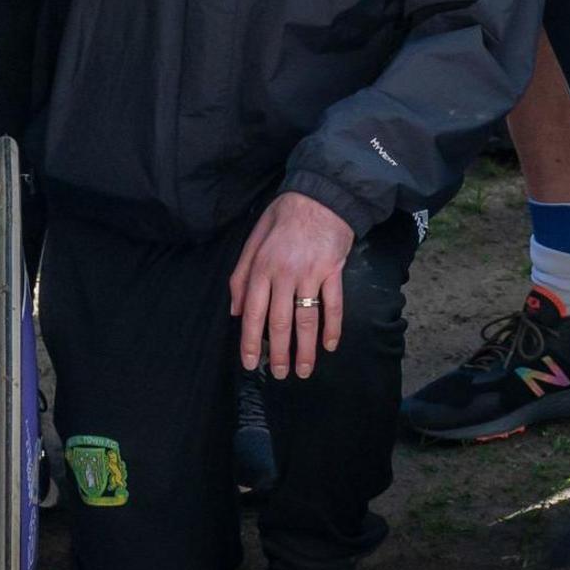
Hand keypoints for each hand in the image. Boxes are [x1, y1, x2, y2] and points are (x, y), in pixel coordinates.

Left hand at [228, 189, 353, 377]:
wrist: (321, 195)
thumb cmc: (284, 217)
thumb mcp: (253, 240)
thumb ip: (241, 275)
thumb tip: (236, 311)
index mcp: (261, 267)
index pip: (253, 312)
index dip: (251, 342)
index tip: (250, 364)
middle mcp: (284, 274)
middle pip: (279, 322)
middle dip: (278, 353)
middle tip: (279, 374)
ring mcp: (310, 273)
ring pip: (306, 320)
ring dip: (305, 349)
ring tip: (304, 370)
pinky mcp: (333, 271)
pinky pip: (333, 305)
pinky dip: (333, 328)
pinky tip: (329, 346)